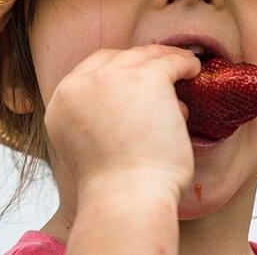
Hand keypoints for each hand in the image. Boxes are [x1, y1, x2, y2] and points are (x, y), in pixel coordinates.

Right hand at [43, 45, 200, 198]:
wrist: (125, 199)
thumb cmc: (114, 189)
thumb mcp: (84, 150)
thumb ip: (93, 124)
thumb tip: (124, 114)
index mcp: (63, 102)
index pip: (90, 70)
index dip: (116, 70)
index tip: (134, 76)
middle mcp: (82, 84)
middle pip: (116, 59)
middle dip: (141, 62)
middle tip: (161, 68)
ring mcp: (114, 78)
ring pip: (144, 56)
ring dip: (165, 59)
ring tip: (183, 66)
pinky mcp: (148, 78)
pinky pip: (170, 62)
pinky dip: (184, 63)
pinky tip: (194, 70)